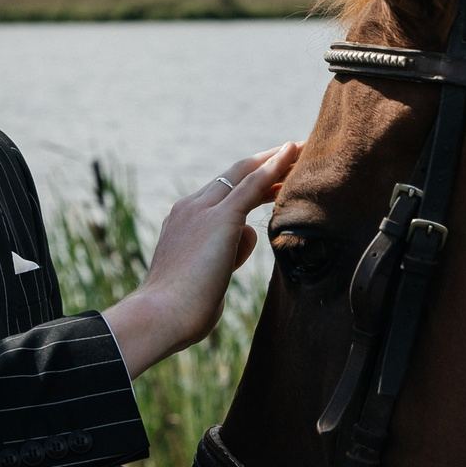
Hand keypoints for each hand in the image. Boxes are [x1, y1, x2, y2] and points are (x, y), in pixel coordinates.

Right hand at [101, 144, 299, 376]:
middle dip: (264, 164)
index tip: (271, 178)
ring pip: (245, 174)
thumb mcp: (206, 278)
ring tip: (304, 151)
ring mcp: (203, 211)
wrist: (161, 315)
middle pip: (233, 176)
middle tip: (293, 152)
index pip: (221, 194)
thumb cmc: (180, 310)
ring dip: (276, 161)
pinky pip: (252, 184)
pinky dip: (274, 166)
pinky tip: (292, 151)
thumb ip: (224, 257)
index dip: (248, 183)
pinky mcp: (220, 218)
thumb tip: (242, 242)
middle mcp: (190, 208)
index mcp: (182, 222)